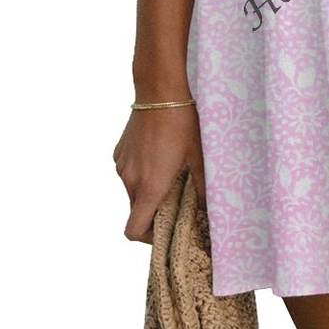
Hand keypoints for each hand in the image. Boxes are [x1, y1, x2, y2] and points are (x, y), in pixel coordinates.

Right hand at [112, 101, 205, 242]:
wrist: (160, 90)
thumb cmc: (183, 123)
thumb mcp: (198, 156)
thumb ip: (202, 187)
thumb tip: (209, 209)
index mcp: (148, 186)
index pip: (133, 231)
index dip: (147, 238)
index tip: (165, 230)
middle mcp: (129, 180)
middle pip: (136, 210)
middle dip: (154, 210)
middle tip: (176, 198)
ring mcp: (122, 165)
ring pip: (132, 190)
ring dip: (148, 189)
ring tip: (171, 171)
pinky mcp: (119, 151)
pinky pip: (128, 171)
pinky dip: (141, 172)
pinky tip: (160, 153)